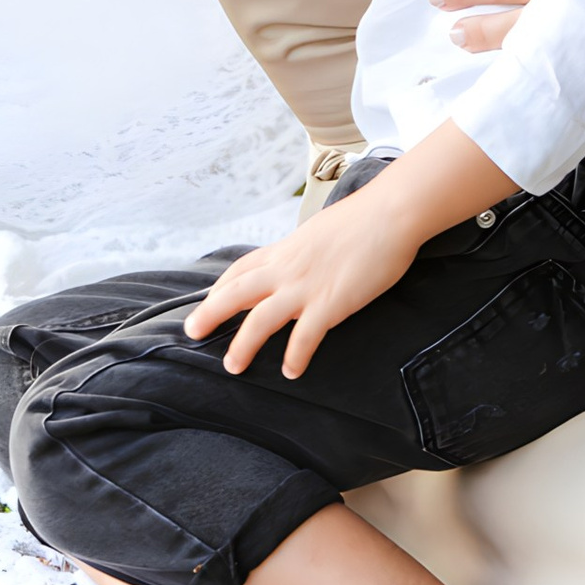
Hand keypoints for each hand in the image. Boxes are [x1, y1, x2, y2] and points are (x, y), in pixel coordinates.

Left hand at [185, 186, 419, 377]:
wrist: (392, 212)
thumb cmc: (365, 218)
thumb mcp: (320, 231)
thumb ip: (304, 250)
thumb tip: (301, 260)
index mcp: (286, 249)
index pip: (242, 268)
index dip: (221, 287)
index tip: (208, 302)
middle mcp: (288, 268)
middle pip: (237, 291)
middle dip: (211, 313)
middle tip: (192, 332)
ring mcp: (307, 286)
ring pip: (260, 318)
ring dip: (243, 344)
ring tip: (232, 366)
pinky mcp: (331, 302)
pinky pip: (305, 336)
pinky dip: (295, 356)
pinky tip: (290, 372)